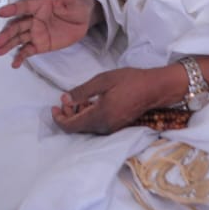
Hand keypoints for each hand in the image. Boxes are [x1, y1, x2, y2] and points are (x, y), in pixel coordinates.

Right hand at [0, 0, 95, 67]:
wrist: (81, 20)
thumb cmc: (74, 6)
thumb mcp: (73, 1)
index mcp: (39, 5)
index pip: (23, 6)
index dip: (12, 9)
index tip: (0, 13)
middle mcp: (33, 19)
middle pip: (17, 25)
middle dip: (6, 33)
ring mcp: (35, 32)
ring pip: (18, 38)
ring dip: (8, 45)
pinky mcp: (39, 44)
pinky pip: (27, 50)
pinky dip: (20, 57)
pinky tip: (14, 64)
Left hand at [52, 65, 184, 134]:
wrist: (155, 88)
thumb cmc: (130, 81)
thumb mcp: (103, 81)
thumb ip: (82, 92)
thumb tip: (65, 99)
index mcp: (99, 117)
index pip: (70, 127)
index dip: (58, 118)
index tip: (54, 105)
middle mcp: (104, 128)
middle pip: (77, 128)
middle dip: (67, 113)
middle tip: (65, 97)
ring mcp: (111, 128)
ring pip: (86, 126)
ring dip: (77, 114)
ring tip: (77, 98)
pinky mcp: (116, 126)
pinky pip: (96, 124)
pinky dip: (88, 115)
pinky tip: (89, 102)